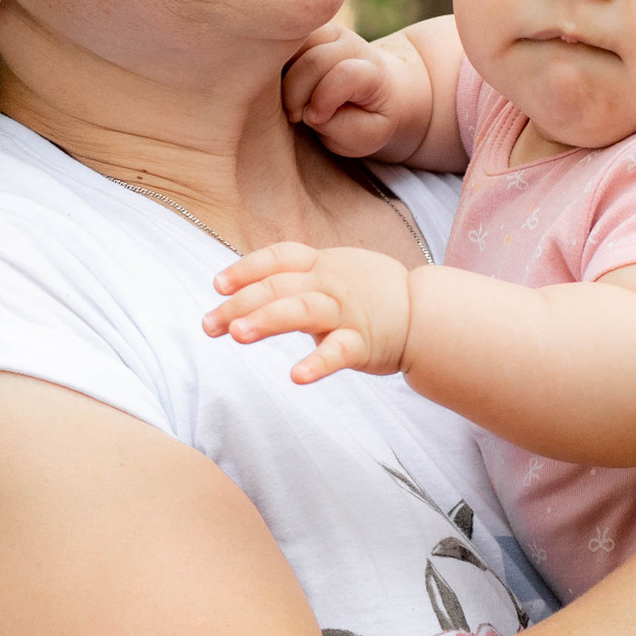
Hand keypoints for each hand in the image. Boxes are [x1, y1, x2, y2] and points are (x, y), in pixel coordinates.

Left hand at [205, 236, 417, 380]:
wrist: (426, 312)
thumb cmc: (370, 292)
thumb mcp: (334, 271)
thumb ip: (296, 277)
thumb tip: (247, 288)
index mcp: (321, 264)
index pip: (278, 258)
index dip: (246, 269)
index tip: (218, 285)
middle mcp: (329, 284)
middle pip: (279, 287)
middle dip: (241, 304)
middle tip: (210, 325)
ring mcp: (346, 312)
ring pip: (302, 311)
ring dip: (267, 320)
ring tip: (237, 335)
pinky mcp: (362, 343)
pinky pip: (338, 352)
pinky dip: (317, 363)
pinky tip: (296, 377)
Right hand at [285, 23, 427, 159]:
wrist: (376, 91)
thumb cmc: (367, 119)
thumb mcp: (365, 135)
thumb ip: (340, 126)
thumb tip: (309, 112)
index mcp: (373, 71)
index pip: (345, 75)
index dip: (323, 101)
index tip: (314, 120)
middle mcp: (352, 44)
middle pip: (312, 61)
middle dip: (295, 95)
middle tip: (295, 117)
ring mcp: (329, 32)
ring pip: (292, 47)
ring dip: (282, 80)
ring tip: (289, 100)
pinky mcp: (308, 30)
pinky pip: (281, 41)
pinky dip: (275, 64)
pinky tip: (281, 84)